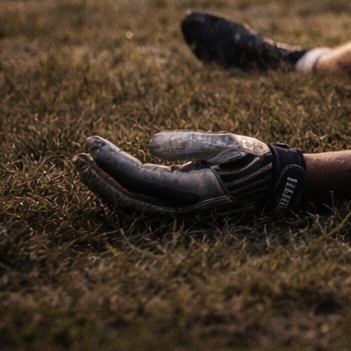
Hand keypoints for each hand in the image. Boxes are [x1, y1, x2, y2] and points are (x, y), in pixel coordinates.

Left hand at [74, 131, 307, 217]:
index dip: (111, 163)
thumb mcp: (225, 145)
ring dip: (106, 183)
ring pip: (131, 200)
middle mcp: (179, 207)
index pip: (138, 179)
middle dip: (98, 179)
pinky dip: (123, 183)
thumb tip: (149, 144)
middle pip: (126, 198)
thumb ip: (188, 143)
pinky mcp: (179, 200)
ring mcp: (177, 207)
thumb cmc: (253, 160)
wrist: (274, 181)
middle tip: (77, 158)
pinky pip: (143, 196)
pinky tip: (111, 168)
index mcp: (190, 192)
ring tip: (86, 162)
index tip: (90, 144)